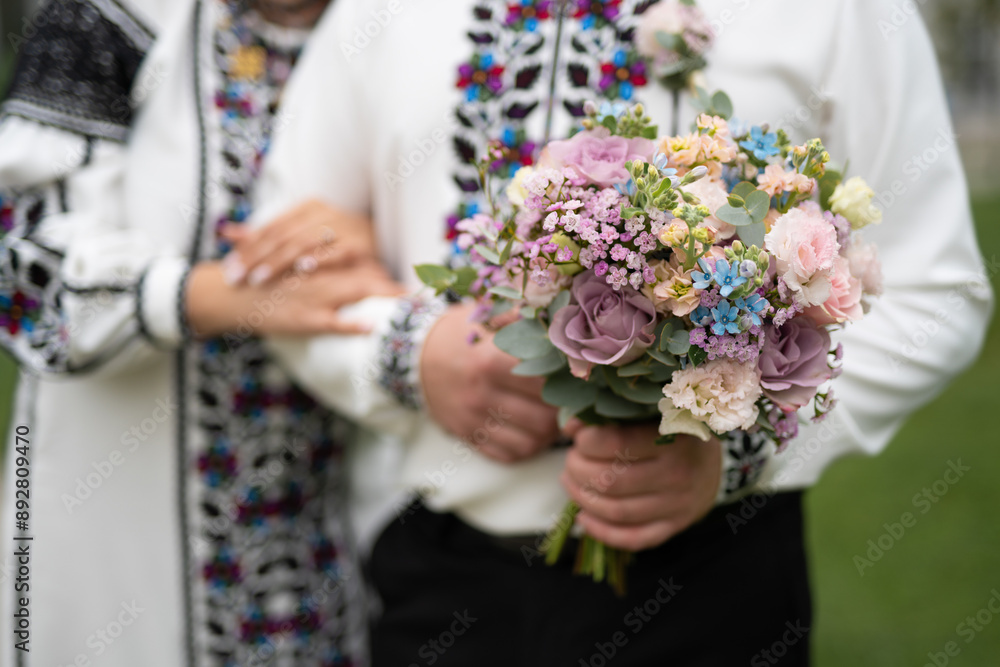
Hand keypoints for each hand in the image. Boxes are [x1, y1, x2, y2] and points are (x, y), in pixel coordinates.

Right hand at [186, 260, 404, 337]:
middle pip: (365, 274)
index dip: (385, 269)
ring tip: (412, 306)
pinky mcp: (303, 319)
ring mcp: (312, 296)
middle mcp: (319, 274)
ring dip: (384, 299)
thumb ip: (315, 260)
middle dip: (394, 285)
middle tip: (425, 293)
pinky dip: (351, 324)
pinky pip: (331, 322)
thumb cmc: (263, 279)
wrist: (229, 293)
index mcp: (318, 261)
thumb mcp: (289, 265)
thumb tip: (342, 260)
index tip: (414, 277)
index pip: (359, 260)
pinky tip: (372, 326)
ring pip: (355, 293)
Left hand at [221, 199, 377, 286]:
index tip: (229, 266)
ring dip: (279, 262)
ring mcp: (343, 227)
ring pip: (304, 243)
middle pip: (283, 236)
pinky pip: (335, 251)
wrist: (381, 242)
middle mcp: (324, 213)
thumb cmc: (335, 240)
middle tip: (238, 278)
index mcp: (308, 208)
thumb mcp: (300, 234)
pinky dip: (319, 259)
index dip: (248, 246)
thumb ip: (265, 234)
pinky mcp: (360, 244)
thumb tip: (227, 232)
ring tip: (259, 278)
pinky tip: (302, 268)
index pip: (272, 226)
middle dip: (257, 258)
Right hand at [420, 304, 560, 463]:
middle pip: (543, 419)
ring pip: (530, 442)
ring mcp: (473, 420)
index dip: (567, 382)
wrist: (416, 357)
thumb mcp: (486, 315)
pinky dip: (527, 447)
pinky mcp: (468, 436)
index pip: (546, 383)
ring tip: (553, 416)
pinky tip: (531, 429)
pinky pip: (509, 455)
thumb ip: (522, 316)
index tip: (574, 377)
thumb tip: (559, 319)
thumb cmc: (459, 333)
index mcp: (489, 362)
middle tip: (570, 401)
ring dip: (549, 433)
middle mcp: (481, 396)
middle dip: (563, 413)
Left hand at [560, 422, 721, 551]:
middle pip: (611, 481)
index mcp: (672, 438)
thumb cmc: (672, 432)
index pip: (616, 444)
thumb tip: (570, 425)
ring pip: (616, 512)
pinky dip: (601, 532)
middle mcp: (677, 474)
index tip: (578, 436)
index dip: (586, 441)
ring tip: (570, 482)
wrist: (713, 463)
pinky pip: (632, 538)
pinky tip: (583, 518)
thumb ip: (611, 415)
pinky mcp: (674, 527)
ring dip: (582, 498)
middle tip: (571, 460)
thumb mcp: (650, 414)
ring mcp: (677, 505)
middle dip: (578, 470)